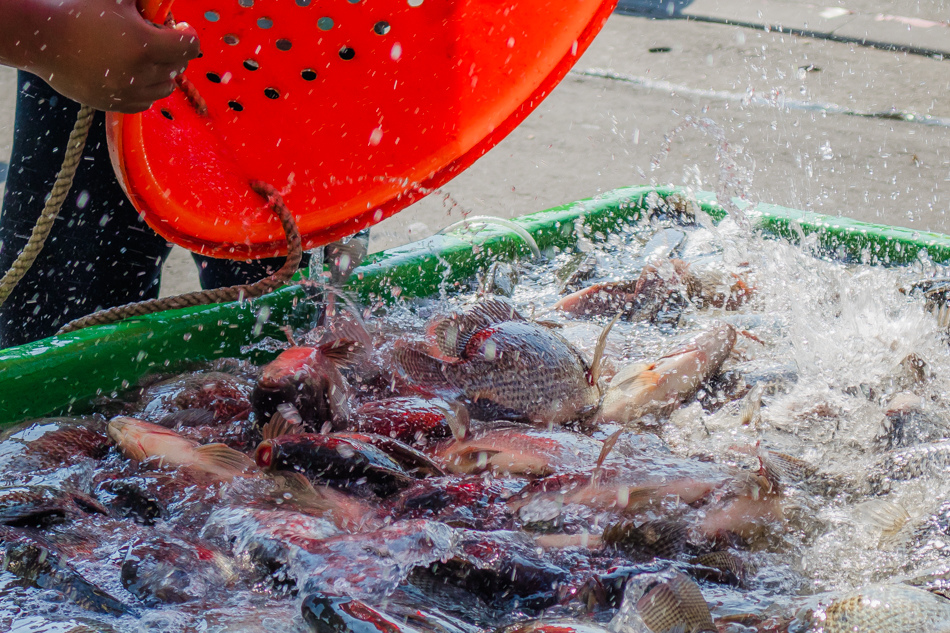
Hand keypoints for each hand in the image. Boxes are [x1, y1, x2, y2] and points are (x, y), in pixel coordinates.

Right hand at [1, 0, 201, 112]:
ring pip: (165, 87)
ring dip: (162, 72)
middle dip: (173, 51)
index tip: (180, 28)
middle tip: (156, 38)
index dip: (188, 34)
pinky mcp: (116, 105)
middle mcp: (140, 73)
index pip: (189, 46)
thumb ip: (147, 1)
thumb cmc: (79, 12)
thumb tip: (164, 3)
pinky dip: (146, 89)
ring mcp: (128, 93)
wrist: (42, 39)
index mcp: (144, 45)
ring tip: (143, 56)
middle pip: (178, 66)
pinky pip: (146, 102)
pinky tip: (132, 73)